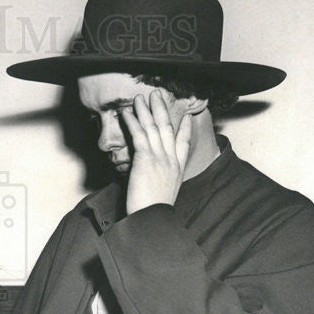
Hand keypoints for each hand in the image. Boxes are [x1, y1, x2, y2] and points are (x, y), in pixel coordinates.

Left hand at [121, 90, 191, 213]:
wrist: (152, 218)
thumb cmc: (154, 211)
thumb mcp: (164, 194)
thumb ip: (162, 181)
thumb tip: (155, 179)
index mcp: (178, 169)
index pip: (184, 144)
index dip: (186, 129)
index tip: (187, 118)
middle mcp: (171, 160)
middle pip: (168, 128)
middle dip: (163, 109)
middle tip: (158, 95)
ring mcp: (160, 157)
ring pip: (153, 127)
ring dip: (146, 110)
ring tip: (140, 97)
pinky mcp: (146, 158)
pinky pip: (139, 135)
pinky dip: (133, 121)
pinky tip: (127, 112)